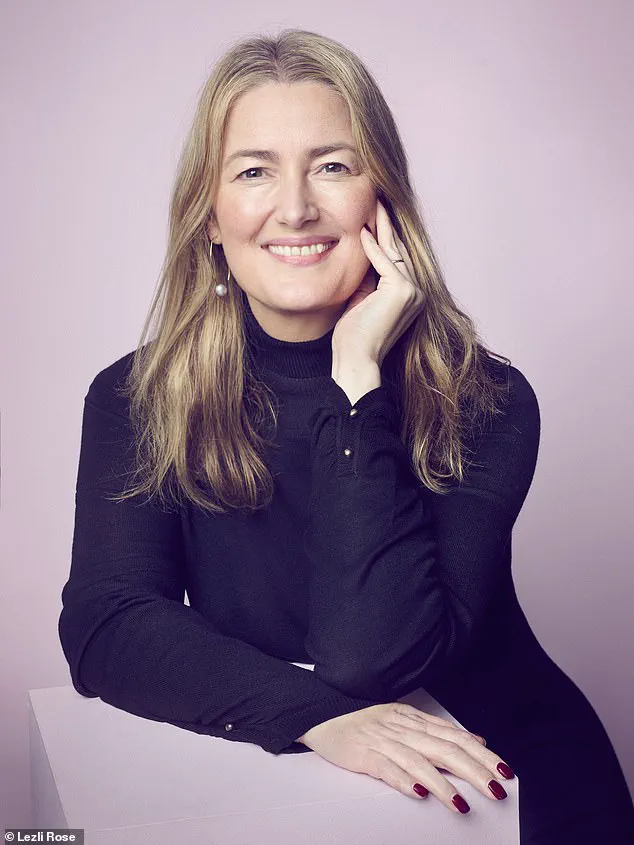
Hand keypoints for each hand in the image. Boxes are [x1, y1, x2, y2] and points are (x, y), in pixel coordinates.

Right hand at [297, 702, 513, 814]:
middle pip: (444, 749)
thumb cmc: (365, 719)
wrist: (323, 712)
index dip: (481, 754)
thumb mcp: (405, 718)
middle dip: (473, 770)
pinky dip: (404, 780)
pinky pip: (386, 768)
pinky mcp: (363, 754)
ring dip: (443, 783)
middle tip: (495, 789)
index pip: (454, 736)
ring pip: (418, 761)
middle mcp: (402, 728)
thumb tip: (475, 738)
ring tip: (461, 804)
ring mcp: (383, 741)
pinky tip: (419, 793)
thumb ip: (438, 730)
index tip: (504, 770)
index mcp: (414, 718)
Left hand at [331, 199, 423, 368]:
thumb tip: (364, 248)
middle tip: (378, 199)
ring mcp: (412, 291)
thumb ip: (368, 277)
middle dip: (387, 225)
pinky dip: (372, 246)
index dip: (385, 236)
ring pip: (394, 252)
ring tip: (374, 204)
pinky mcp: (401, 290)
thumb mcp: (361, 299)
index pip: (396, 259)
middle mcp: (416, 292)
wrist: (356, 359)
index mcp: (409, 296)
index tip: (373, 216)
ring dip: (382, 227)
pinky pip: (385, 261)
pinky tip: (362, 230)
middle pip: (398, 250)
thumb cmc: (353, 337)